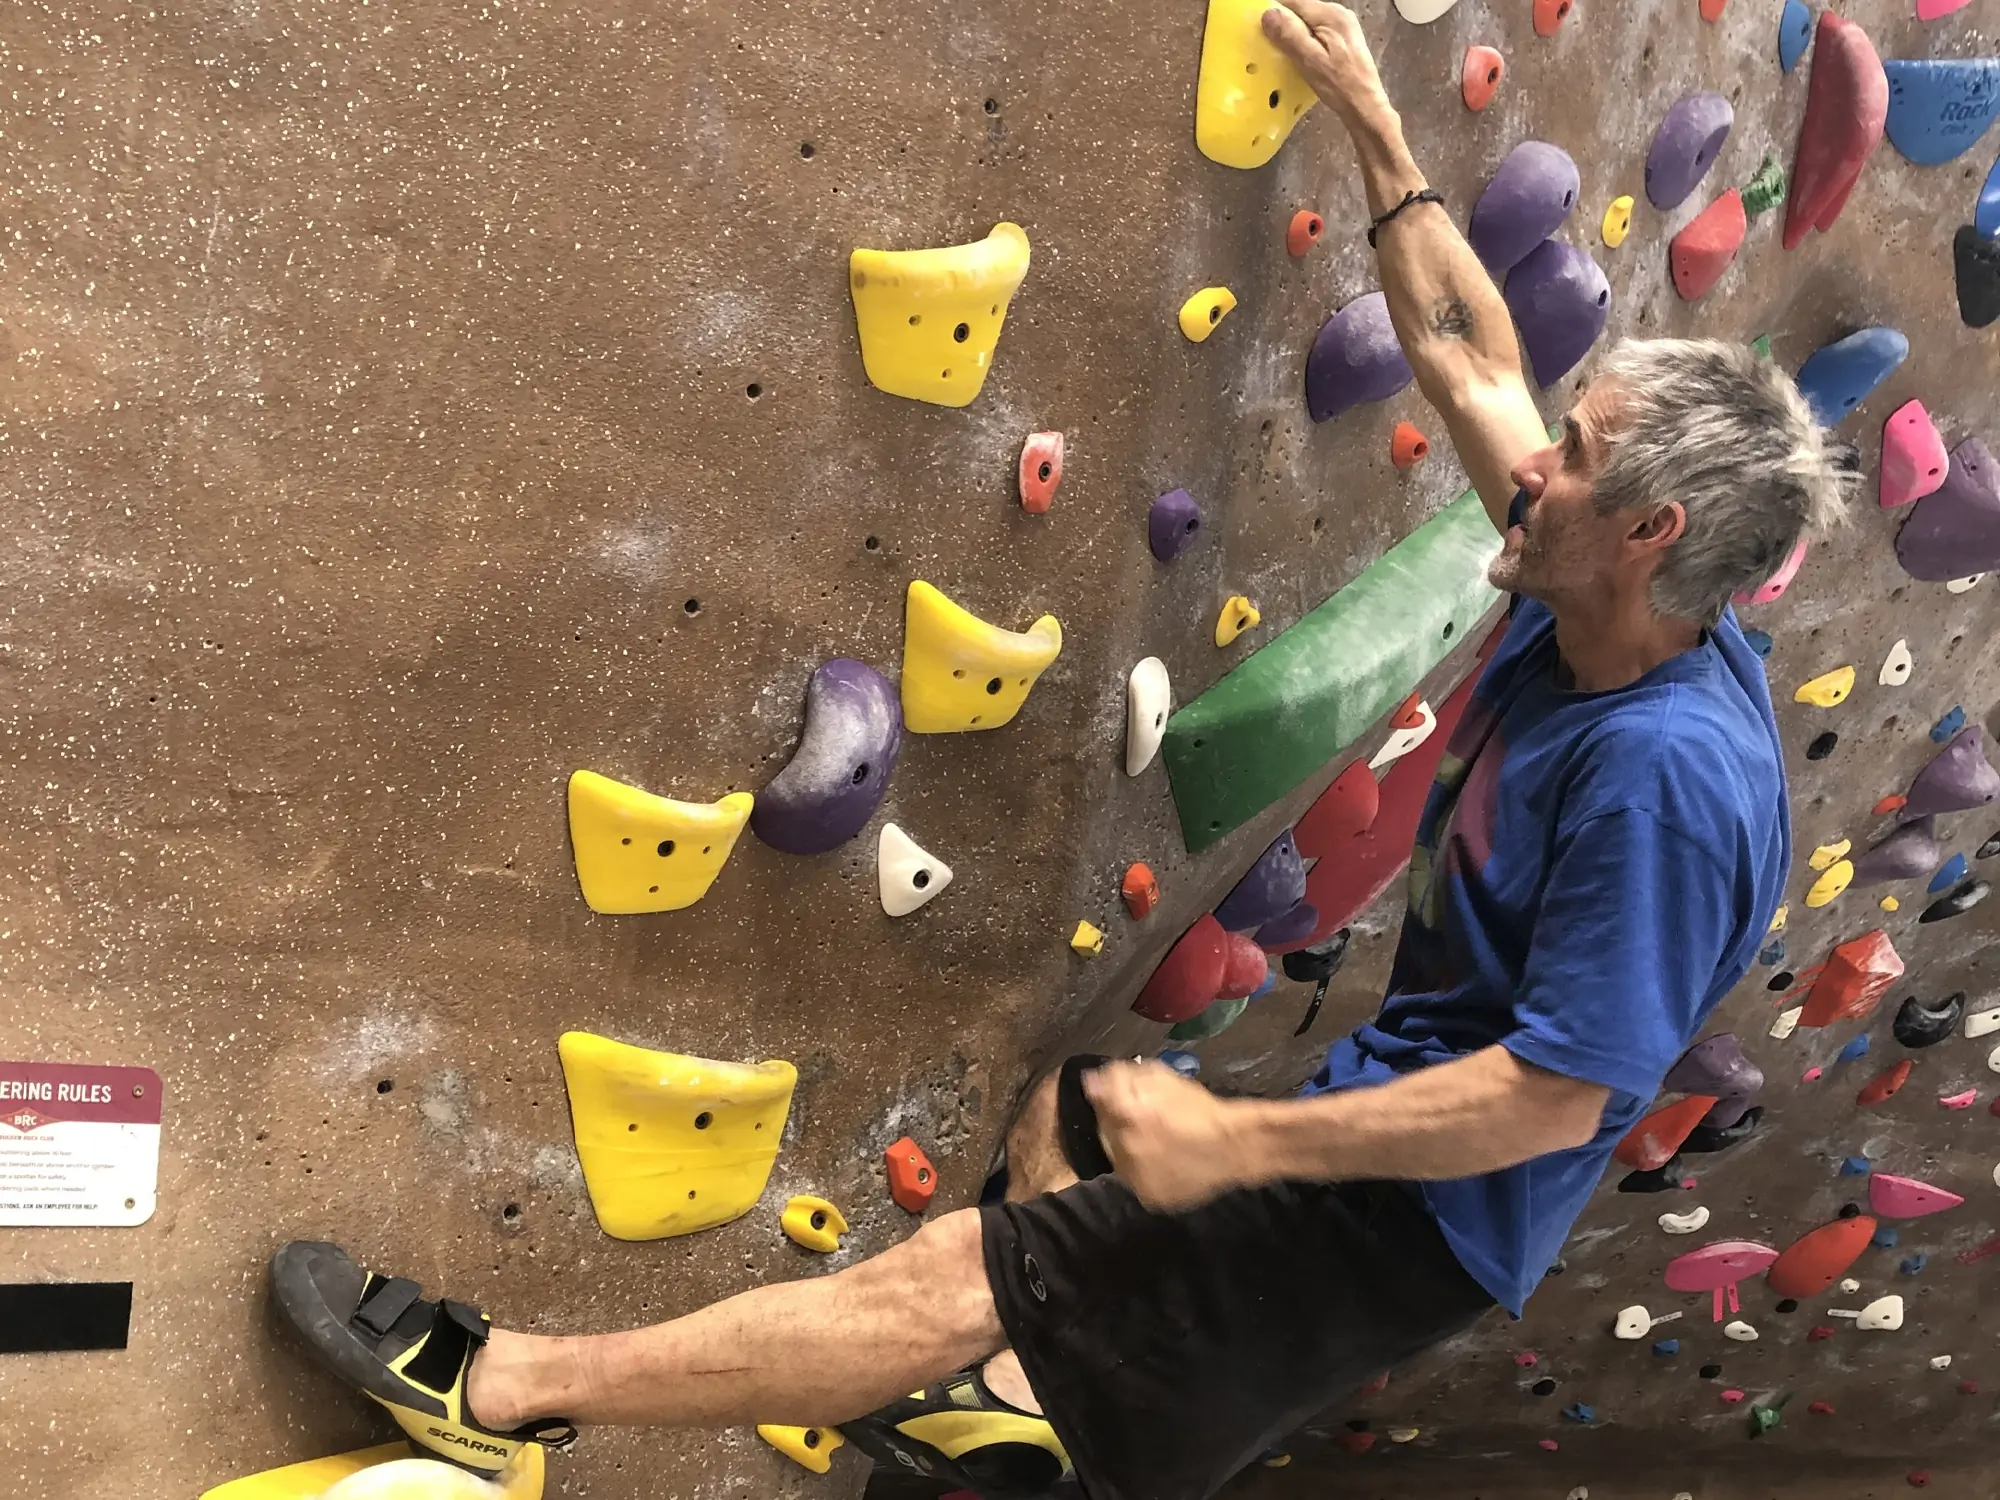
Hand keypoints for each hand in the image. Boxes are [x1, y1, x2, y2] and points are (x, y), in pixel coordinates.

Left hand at [1083, 1060, 1258, 1212]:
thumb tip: (1093, 1080)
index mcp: (1132, 1115)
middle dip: (1116, 1120)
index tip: (1106, 1090)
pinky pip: (1134, 1178)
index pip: (1099, 1099)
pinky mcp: (1149, 1196)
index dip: (1103, 1092)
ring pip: (1117, 1157)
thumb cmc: (1202, 1110)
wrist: (1235, 1148)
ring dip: (1126, 1145)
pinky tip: (1158, 1157)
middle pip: (1106, 1130)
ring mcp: (1137, 1176)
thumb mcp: (1164, 1079)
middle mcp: (1129, 1148)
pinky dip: (1140, 1167)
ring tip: (1149, 1138)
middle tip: (1134, 1116)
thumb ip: (1125, 1077)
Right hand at [1260, 0, 1390, 126]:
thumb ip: (1290, 35)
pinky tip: (1300, 57)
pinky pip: (1316, 31)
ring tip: (1284, 54)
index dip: (1275, 13)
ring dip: (1293, 34)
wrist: (1365, 105)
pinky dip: (1304, 41)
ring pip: (1307, 21)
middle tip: (1271, 47)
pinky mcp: (1342, 37)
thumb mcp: (1310, 61)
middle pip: (1300, 9)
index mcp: (1330, 15)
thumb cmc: (1339, 86)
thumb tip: (1268, 12)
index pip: (1294, 2)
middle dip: (1284, 25)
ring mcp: (1342, 25)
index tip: (1261, 31)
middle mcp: (1338, 13)